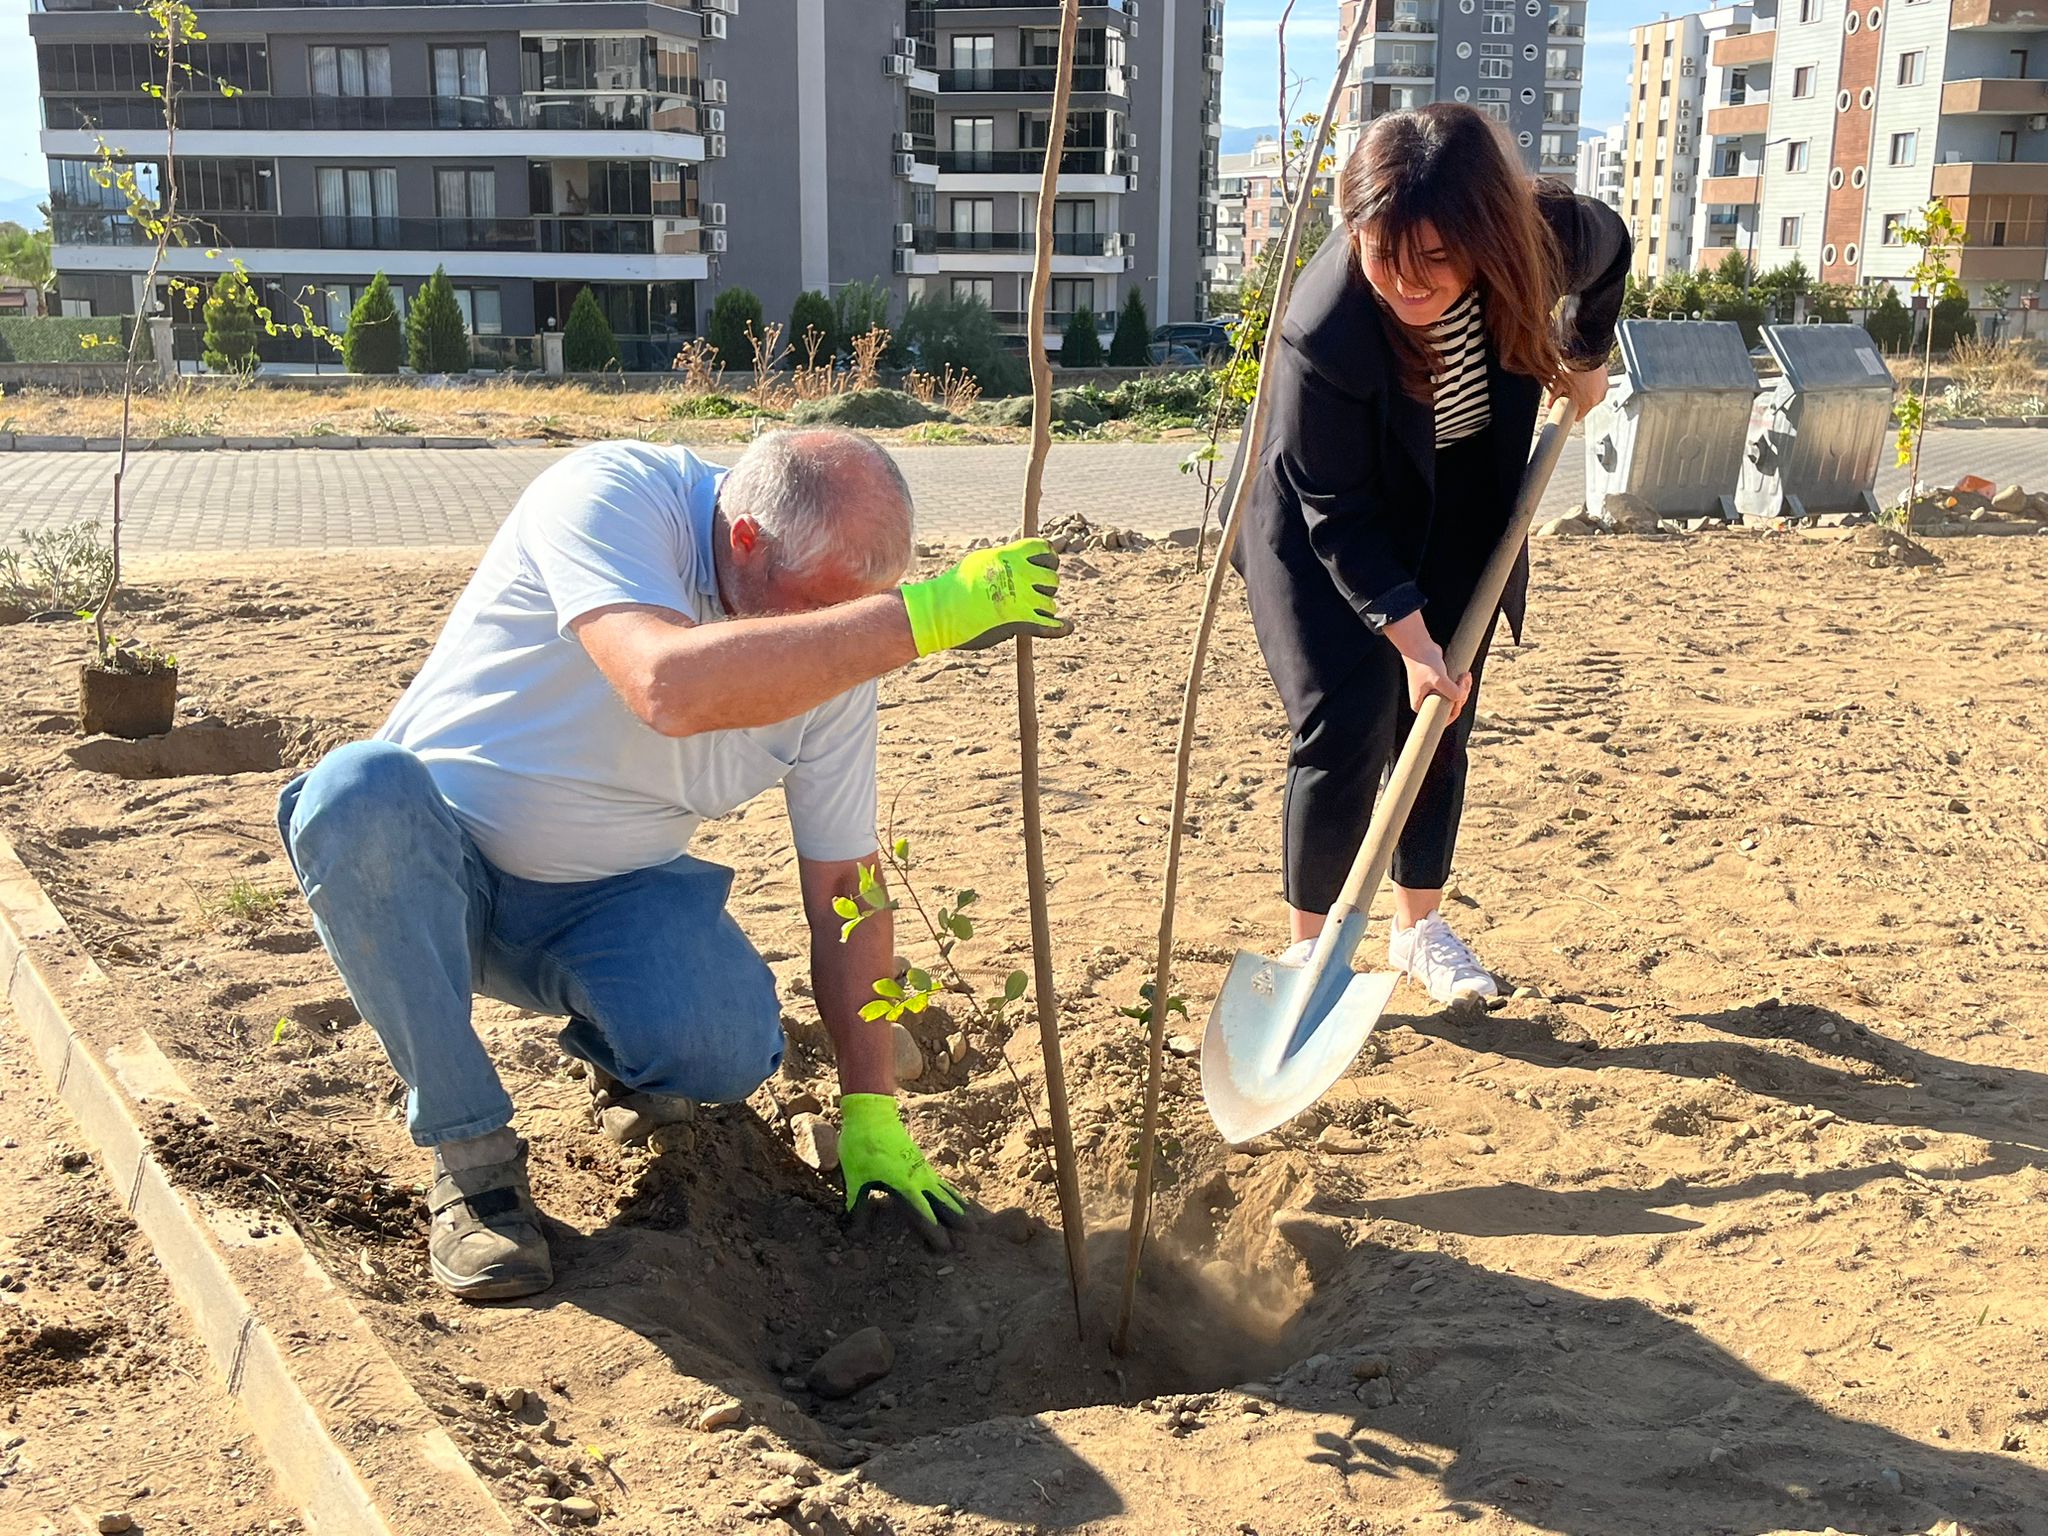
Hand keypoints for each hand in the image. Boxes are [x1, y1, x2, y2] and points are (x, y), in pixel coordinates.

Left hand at [838, 1094, 976, 1251]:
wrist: (872, 1113)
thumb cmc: (861, 1146)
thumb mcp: (855, 1178)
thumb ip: (858, 1206)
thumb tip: (855, 1235)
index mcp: (902, 1184)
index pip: (922, 1213)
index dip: (933, 1231)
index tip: (945, 1247)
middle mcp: (917, 1178)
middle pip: (941, 1202)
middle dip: (955, 1220)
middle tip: (972, 1235)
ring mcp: (921, 1168)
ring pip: (944, 1192)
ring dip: (958, 1207)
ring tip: (974, 1222)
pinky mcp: (921, 1161)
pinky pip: (941, 1182)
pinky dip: (952, 1193)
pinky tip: (957, 1198)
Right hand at [899, 538, 1066, 656]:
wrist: (937, 612)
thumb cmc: (955, 587)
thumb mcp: (981, 562)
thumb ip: (1005, 559)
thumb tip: (1022, 560)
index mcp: (1009, 555)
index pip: (1045, 550)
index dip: (1048, 559)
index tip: (1043, 566)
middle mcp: (1019, 573)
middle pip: (1051, 578)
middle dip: (1046, 586)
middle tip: (1033, 594)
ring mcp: (1020, 597)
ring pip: (1050, 603)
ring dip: (1043, 608)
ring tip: (1028, 612)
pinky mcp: (1019, 621)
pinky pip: (1049, 625)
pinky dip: (1059, 628)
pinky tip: (1067, 627)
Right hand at [1400, 644, 1472, 723]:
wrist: (1419, 645)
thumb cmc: (1423, 663)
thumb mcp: (1439, 680)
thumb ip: (1452, 691)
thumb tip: (1462, 696)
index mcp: (1421, 705)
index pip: (1442, 717)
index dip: (1455, 710)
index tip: (1460, 698)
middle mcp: (1427, 700)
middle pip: (1451, 706)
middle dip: (1462, 695)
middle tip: (1465, 681)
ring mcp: (1434, 691)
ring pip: (1454, 696)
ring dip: (1464, 688)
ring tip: (1465, 676)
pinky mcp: (1439, 682)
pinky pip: (1454, 688)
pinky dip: (1461, 683)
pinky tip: (1464, 675)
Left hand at [1548, 363, 1609, 421]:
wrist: (1585, 351)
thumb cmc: (1573, 368)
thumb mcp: (1559, 384)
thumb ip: (1553, 397)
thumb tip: (1548, 403)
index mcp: (1588, 402)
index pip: (1579, 416)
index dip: (1571, 414)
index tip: (1566, 410)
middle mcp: (1599, 397)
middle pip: (1586, 405)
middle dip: (1577, 401)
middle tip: (1568, 394)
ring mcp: (1604, 387)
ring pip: (1593, 395)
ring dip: (1585, 392)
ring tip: (1576, 384)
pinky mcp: (1606, 377)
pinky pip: (1598, 385)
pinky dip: (1591, 384)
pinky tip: (1584, 377)